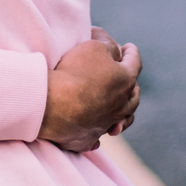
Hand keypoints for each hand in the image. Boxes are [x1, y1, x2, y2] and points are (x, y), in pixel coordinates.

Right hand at [39, 27, 141, 152]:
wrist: (51, 103)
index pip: (134, 62)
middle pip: (133, 96)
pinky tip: (97, 136)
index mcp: (125, 81)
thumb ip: (108, 46)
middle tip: (130, 79)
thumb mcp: (93, 46)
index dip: (131, 53)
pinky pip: (95, 138)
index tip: (129, 47)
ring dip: (123, 114)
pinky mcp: (86, 138)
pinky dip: (98, 135)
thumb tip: (114, 49)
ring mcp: (105, 124)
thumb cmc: (74, 71)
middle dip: (132, 85)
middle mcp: (120, 106)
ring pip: (122, 120)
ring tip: (122, 112)